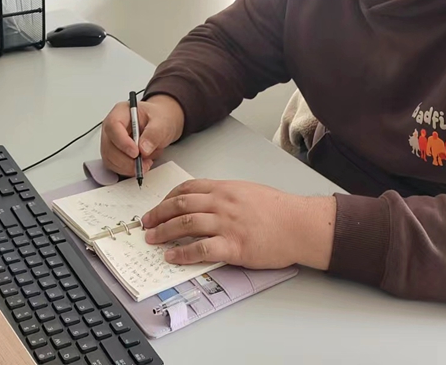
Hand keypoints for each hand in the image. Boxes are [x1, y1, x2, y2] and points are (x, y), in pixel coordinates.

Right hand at [100, 94, 184, 177]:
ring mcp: (111, 141)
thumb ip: (154, 133)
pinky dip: (126, 170)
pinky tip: (139, 166)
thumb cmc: (158, 118)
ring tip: (144, 164)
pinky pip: (113, 166)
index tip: (136, 152)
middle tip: (143, 163)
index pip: (113, 126)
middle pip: (109, 145)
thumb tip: (143, 149)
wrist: (160, 125)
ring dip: (126, 167)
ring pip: (109, 158)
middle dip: (125, 159)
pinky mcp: (113, 154)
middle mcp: (112, 127)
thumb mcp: (162, 122)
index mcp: (121, 112)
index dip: (122, 141)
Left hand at [141, 179, 335, 269]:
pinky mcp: (234, 246)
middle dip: (158, 214)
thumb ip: (226, 196)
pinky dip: (182, 253)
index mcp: (225, 189)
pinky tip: (172, 257)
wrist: (299, 224)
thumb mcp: (248, 192)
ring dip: (164, 232)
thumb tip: (206, 204)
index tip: (158, 206)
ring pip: (186, 224)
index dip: (168, 198)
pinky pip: (201, 249)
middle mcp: (222, 203)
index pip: (188, 188)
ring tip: (152, 240)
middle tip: (146, 223)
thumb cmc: (279, 210)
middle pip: (180, 205)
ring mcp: (227, 224)